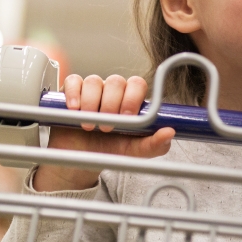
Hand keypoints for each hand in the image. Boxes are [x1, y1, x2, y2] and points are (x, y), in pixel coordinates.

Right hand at [33, 74, 173, 190]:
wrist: (83, 160)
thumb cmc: (111, 150)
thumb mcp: (135, 152)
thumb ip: (154, 144)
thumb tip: (170, 132)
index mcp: (131, 99)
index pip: (137, 84)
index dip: (132, 97)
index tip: (127, 117)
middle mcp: (113, 91)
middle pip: (116, 81)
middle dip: (112, 104)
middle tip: (107, 126)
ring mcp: (92, 89)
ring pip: (94, 81)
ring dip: (92, 103)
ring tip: (90, 125)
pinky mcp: (71, 92)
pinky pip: (74, 81)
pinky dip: (74, 94)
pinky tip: (75, 110)